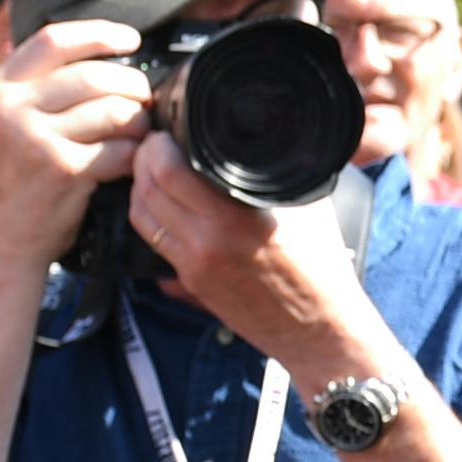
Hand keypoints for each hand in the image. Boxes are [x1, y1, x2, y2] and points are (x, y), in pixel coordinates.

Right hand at [0, 20, 148, 272]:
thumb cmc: (14, 184)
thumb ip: (38, 90)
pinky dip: (134, 155)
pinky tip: (131, 163)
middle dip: (132, 86)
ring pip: (112, 110)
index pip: (54, 40)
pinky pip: (118, 149)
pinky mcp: (62, 169)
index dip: (98, 34)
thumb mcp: (7, 124)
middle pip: (93, 75)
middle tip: (146, 100)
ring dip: (139, 123)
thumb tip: (100, 58)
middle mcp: (11, 108)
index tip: (130, 39)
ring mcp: (34, 138)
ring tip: (139, 134)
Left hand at [127, 125, 392, 380]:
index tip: (166, 131)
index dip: (158, 145)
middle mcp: (206, 244)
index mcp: (234, 220)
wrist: (318, 329)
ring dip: (140, 187)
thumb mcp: (306, 204)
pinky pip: (154, 241)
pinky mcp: (191, 283)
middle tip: (155, 144)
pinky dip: (151, 216)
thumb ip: (273, 170)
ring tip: (155, 169)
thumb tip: (254, 138)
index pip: (168, 172)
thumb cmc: (321, 267)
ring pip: (140, 217)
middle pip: (146, 190)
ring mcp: (193, 267)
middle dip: (144, 160)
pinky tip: (164, 202)